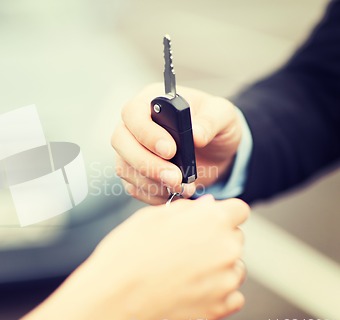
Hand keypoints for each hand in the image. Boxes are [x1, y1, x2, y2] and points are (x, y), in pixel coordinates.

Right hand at [5, 196, 248, 319]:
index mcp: (212, 221)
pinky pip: (232, 296)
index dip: (223, 213)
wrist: (115, 298)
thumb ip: (186, 209)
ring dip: (218, 266)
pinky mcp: (220, 307)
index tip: (211, 221)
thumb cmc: (127, 255)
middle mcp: (225, 249)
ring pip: (235, 267)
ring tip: (185, 270)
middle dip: (216, 239)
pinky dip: (217, 292)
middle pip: (235, 238)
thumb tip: (204, 207)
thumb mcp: (151, 217)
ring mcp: (225, 281)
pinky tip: (192, 288)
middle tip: (186, 248)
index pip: (238, 210)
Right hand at [111, 84, 241, 203]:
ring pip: (124, 167)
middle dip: (147, 163)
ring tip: (182, 187)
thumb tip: (196, 134)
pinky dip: (153, 194)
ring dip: (152, 182)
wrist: (215, 151)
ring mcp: (130, 150)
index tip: (170, 150)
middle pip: (120, 142)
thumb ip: (211, 121)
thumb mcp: (222, 115)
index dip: (146, 133)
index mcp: (151, 101)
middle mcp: (134, 124)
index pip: (133, 112)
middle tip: (175, 178)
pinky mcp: (133, 172)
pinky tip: (174, 193)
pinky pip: (133, 186)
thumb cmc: (214, 124)